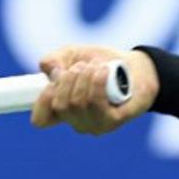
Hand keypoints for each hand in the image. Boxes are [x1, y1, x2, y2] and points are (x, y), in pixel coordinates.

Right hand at [31, 46, 158, 134]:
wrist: (137, 67)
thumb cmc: (104, 63)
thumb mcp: (74, 55)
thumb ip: (55, 59)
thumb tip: (48, 69)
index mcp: (63, 109)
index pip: (41, 119)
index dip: (42, 99)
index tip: (54, 78)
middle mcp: (76, 121)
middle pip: (60, 105)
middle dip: (69, 78)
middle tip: (83, 65)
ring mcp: (94, 124)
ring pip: (78, 103)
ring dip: (86, 76)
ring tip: (97, 66)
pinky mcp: (113, 121)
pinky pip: (97, 103)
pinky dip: (98, 81)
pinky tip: (105, 71)